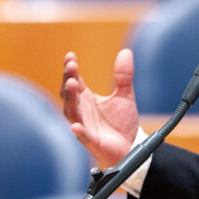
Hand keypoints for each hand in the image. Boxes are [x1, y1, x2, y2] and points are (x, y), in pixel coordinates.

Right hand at [61, 49, 137, 167]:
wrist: (129, 146)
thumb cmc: (121, 122)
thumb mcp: (125, 95)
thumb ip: (123, 75)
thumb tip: (126, 52)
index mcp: (86, 98)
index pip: (74, 80)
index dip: (71, 68)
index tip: (71, 56)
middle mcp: (81, 111)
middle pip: (69, 94)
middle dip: (69, 79)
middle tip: (71, 67)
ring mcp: (84, 125)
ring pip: (72, 112)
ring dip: (70, 99)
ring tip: (71, 84)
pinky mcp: (91, 141)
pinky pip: (83, 135)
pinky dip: (79, 130)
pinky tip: (76, 126)